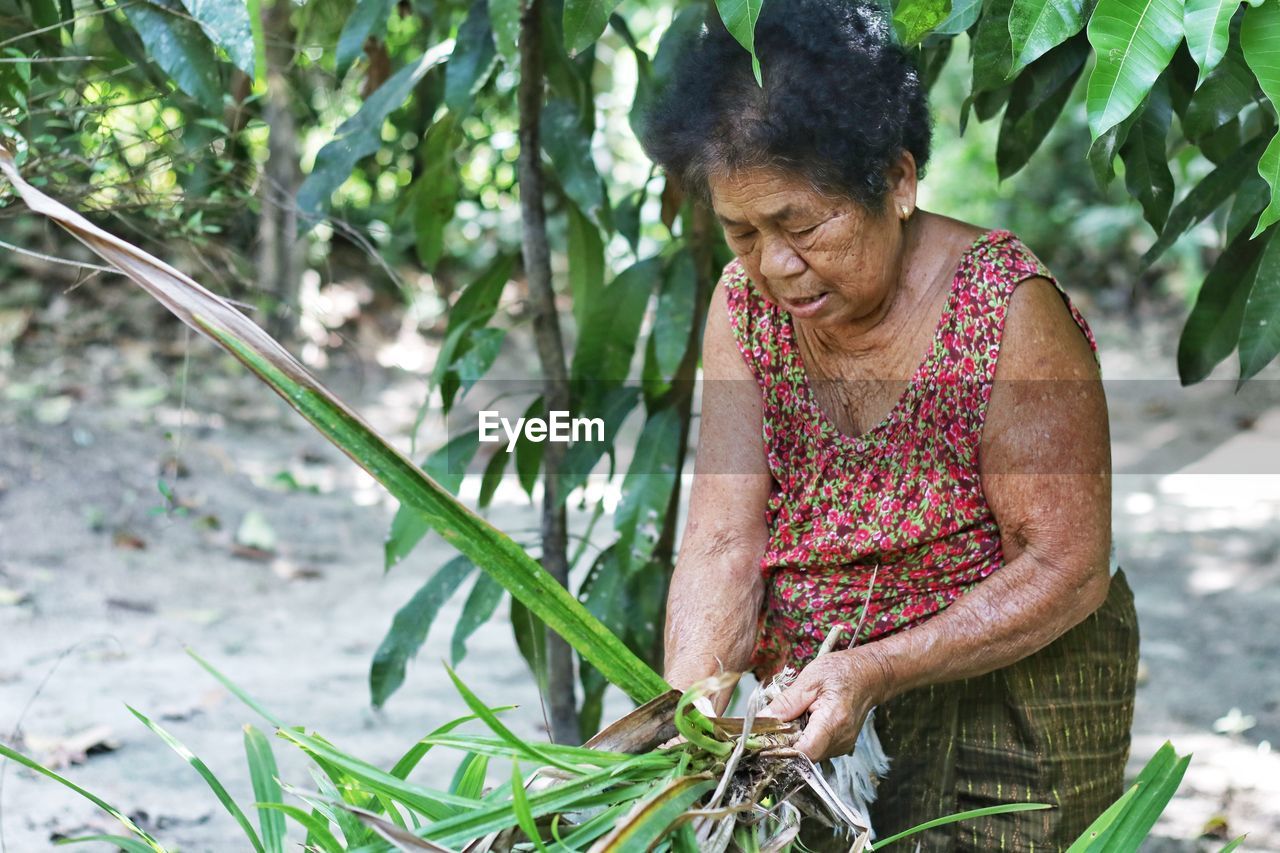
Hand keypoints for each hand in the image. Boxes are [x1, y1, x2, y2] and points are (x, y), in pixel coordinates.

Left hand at [760, 648, 888, 761]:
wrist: (870, 675)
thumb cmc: (842, 672)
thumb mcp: (810, 679)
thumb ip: (785, 702)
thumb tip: (761, 720)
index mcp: (833, 722)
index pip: (803, 753)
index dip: (780, 750)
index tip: (765, 738)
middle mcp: (840, 740)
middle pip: (803, 755)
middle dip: (784, 742)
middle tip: (776, 720)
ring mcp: (842, 746)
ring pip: (808, 754)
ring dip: (795, 739)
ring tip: (795, 715)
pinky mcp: (840, 746)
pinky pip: (816, 748)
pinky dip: (805, 737)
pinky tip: (805, 720)